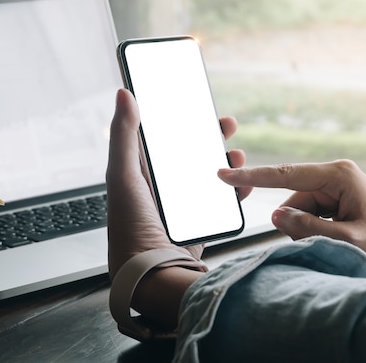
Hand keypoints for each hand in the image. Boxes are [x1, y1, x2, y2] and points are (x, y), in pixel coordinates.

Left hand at [106, 88, 247, 278]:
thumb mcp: (123, 175)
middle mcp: (162, 186)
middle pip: (190, 153)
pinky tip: (243, 183)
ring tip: (237, 156)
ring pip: (209, 174)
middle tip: (226, 123)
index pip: (162, 138)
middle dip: (208, 136)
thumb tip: (124, 93)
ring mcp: (182, 204)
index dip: (177, 119)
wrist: (152, 272)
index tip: (194, 102)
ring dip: (226, 162)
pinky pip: (221, 200)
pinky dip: (235, 189)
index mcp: (141, 172)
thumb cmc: (130, 224)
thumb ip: (123, 135)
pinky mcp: (200, 221)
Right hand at [218, 160, 365, 274]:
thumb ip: (308, 229)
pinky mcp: (332, 196)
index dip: (252, 176)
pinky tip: (331, 237)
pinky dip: (309, 228)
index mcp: (338, 175)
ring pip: (296, 208)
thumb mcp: (347, 241)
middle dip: (296, 222)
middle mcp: (333, 174)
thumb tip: (274, 216)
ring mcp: (333, 185)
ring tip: (332, 242)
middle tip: (321, 242)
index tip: (224, 174)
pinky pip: (306, 213)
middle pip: (290, 197)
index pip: (284, 175)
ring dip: (303, 228)